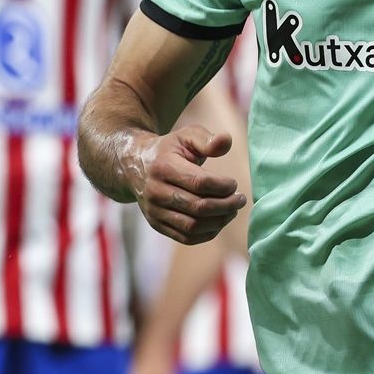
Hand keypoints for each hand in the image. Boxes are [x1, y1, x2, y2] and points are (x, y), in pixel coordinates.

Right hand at [130, 126, 244, 245]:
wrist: (133, 166)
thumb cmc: (167, 150)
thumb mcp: (185, 136)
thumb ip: (207, 139)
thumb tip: (225, 141)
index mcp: (162, 167)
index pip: (200, 183)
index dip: (224, 186)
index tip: (233, 184)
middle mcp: (154, 192)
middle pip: (199, 207)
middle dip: (227, 205)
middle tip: (240, 199)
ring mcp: (153, 210)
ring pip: (193, 226)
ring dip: (219, 221)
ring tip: (231, 210)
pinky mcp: (156, 224)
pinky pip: (186, 237)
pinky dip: (208, 233)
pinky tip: (218, 221)